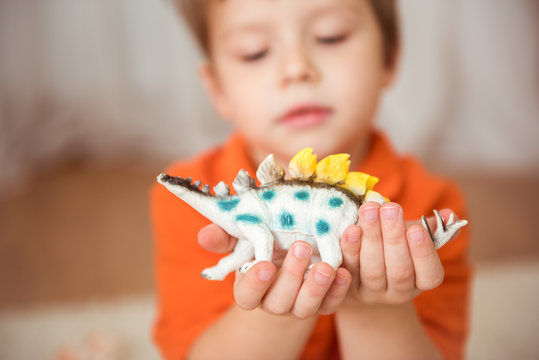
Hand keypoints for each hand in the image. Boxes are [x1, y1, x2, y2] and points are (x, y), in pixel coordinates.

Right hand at [198, 225, 351, 317]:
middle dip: (291, 276)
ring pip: (306, 307)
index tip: (265, 264)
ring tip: (325, 265)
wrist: (291, 252)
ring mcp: (299, 306)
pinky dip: (338, 290)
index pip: (247, 295)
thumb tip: (204, 235)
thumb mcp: (242, 238)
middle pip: (280, 301)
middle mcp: (273, 302)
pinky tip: (344, 272)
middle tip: (301, 247)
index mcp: (250, 289)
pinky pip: (331, 304)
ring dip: (316, 287)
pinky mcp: (322, 304)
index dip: (255, 282)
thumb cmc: (262, 244)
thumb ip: (224, 237)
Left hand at [339, 202, 451, 306]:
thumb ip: (430, 227)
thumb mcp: (411, 237)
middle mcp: (398, 292)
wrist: (361, 272)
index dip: (424, 253)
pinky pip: (348, 273)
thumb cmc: (392, 247)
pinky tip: (350, 230)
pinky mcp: (346, 291)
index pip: (429, 274)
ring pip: (372, 270)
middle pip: (399, 270)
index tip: (416, 228)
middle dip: (393, 237)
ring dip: (370, 238)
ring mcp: (371, 294)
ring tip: (369, 210)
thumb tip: (448, 215)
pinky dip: (348, 252)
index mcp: (421, 281)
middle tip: (389, 208)